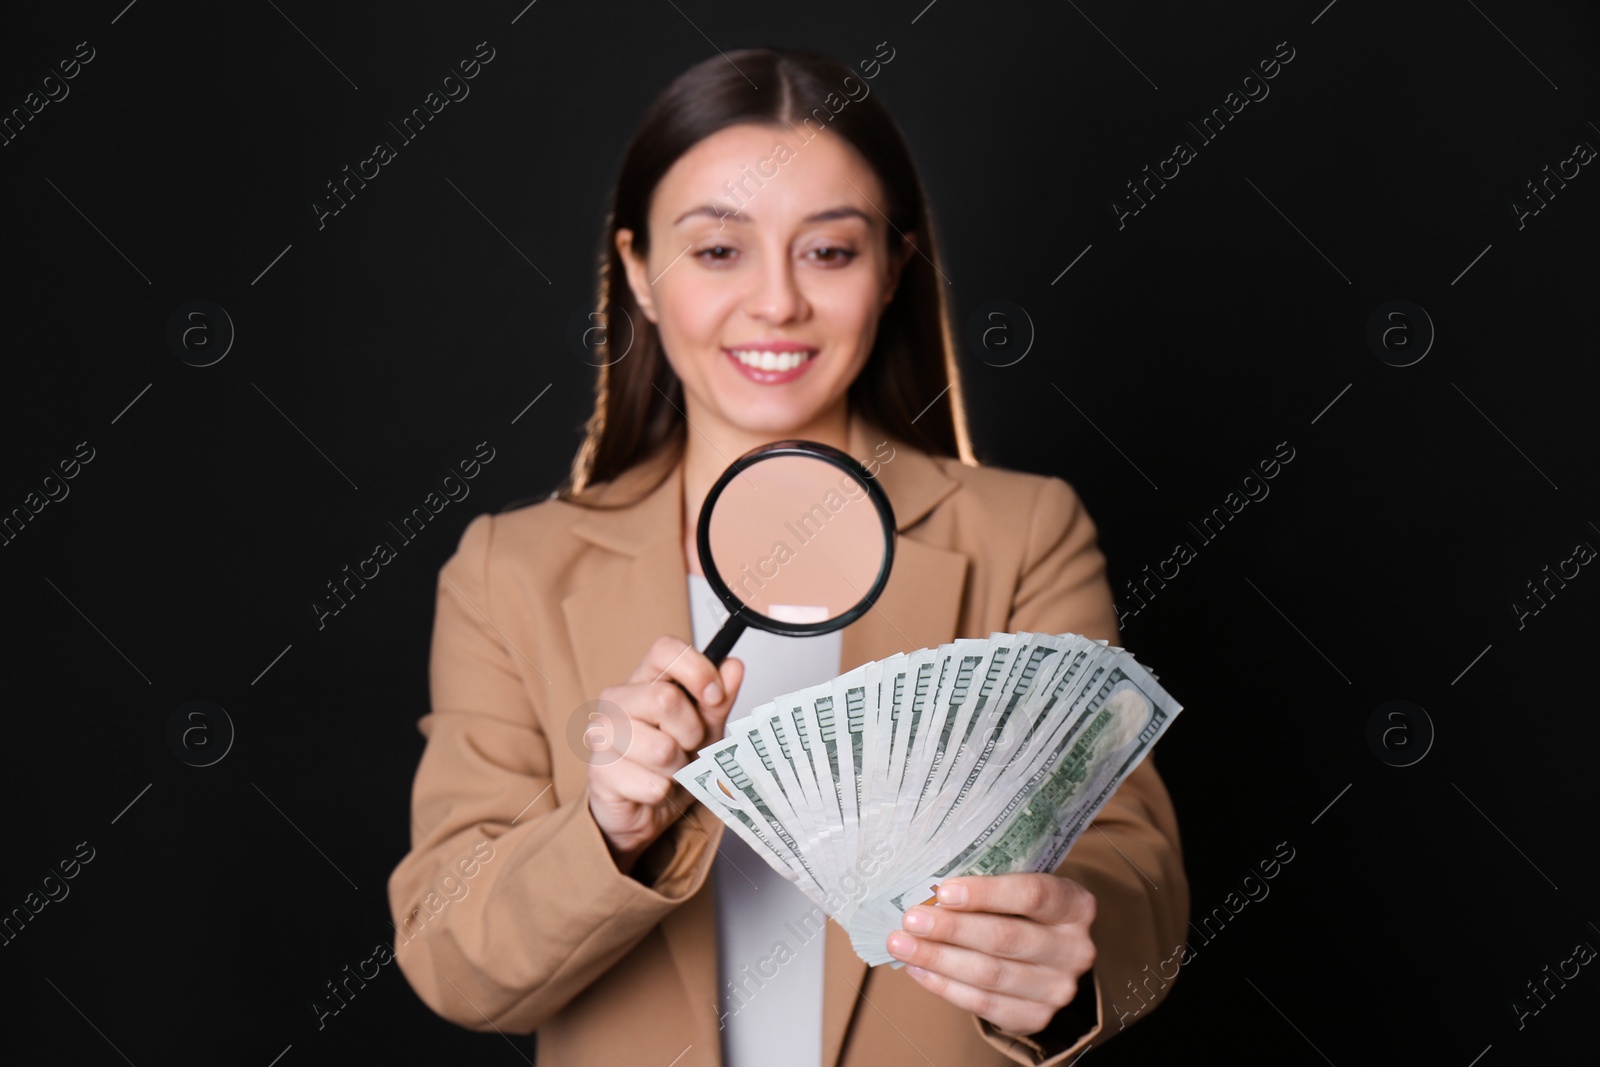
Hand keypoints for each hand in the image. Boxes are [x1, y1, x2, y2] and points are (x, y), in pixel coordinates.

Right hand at [586, 636, 743, 871]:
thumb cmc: (674, 760)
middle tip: (687, 746)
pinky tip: (652, 790)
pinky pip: (652, 785)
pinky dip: (663, 793)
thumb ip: (719, 698)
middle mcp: (618, 700)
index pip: (665, 649)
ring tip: (669, 770)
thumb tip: (733, 666)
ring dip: (677, 768)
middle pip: (666, 699)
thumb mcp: (706, 726)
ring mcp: (603, 734)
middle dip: (691, 732)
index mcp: (645, 679)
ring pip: (660, 749)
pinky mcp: (600, 772)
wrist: (647, 808)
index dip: (697, 670)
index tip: (714, 697)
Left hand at [886, 873, 1096, 1036]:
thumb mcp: (1021, 888)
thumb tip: (928, 890)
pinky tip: (918, 969)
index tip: (943, 891)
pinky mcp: (1036, 1016)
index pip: (1031, 895)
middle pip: (1005, 938)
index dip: (986, 893)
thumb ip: (989, 888)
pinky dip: (945, 986)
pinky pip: (983, 1004)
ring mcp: (1058, 988)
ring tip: (902, 944)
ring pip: (990, 974)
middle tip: (911, 920)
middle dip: (952, 929)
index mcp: (1075, 905)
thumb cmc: (1025, 913)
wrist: (1050, 959)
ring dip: (939, 959)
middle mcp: (1074, 949)